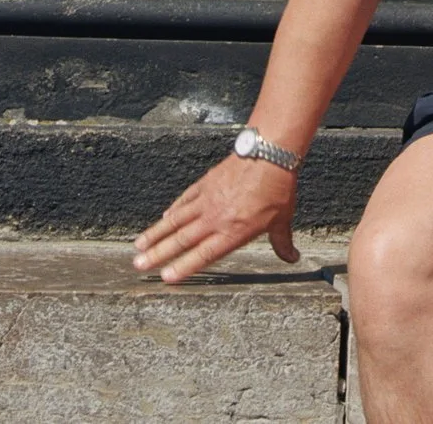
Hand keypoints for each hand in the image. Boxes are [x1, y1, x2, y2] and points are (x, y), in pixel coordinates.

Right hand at [131, 154, 298, 283]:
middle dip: (158, 254)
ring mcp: (208, 200)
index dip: (183, 267)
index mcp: (232, 233)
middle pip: (181, 240)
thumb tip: (293, 259)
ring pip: (176, 220)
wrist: (270, 154)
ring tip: (139, 247)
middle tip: (139, 265)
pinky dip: (173, 209)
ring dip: (156, 234)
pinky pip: (186, 200)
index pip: (203, 255)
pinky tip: (163, 218)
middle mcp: (215, 219)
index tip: (165, 277)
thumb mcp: (283, 219)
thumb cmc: (278, 189)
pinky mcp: (206, 184)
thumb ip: (282, 242)